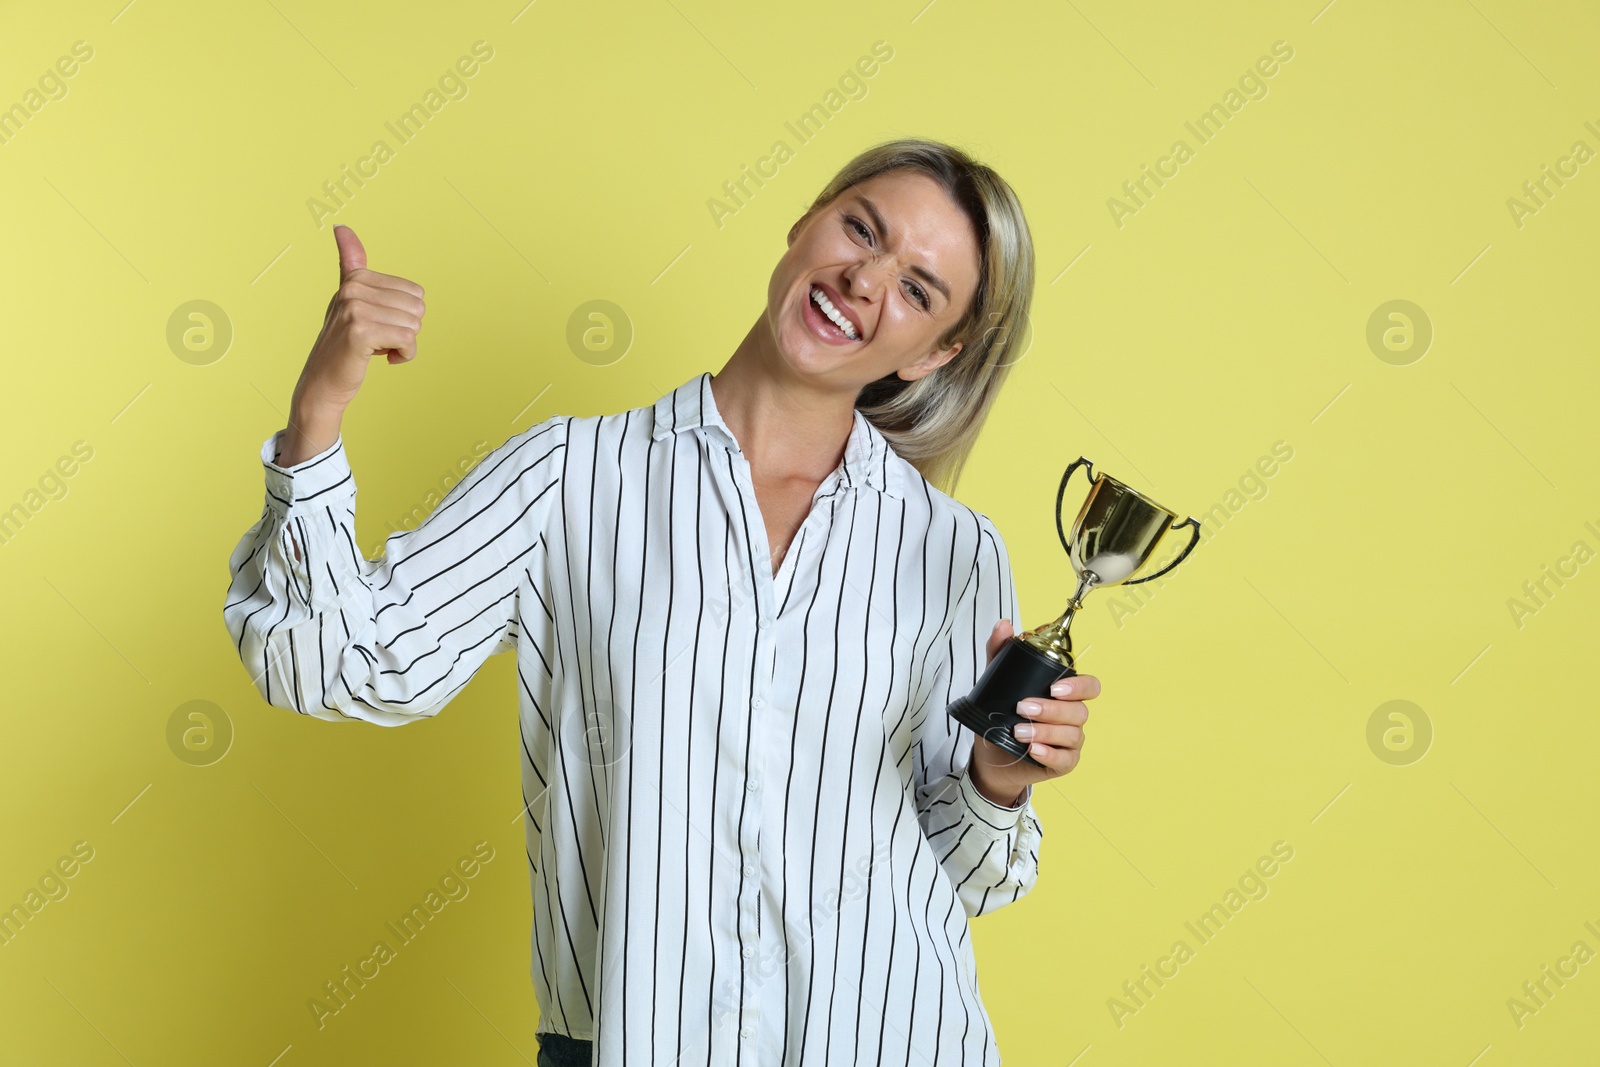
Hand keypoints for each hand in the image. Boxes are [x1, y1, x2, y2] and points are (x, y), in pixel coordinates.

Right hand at [293, 224, 426, 408]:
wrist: (324, 383)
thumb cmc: (344, 343)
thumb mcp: (349, 300)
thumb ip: (350, 263)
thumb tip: (340, 225)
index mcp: (356, 278)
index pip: (415, 292)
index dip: (405, 314)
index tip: (378, 323)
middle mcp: (353, 288)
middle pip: (418, 307)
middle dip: (406, 329)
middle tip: (379, 339)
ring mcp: (355, 308)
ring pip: (414, 324)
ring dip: (403, 344)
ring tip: (377, 348)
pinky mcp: (360, 331)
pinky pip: (408, 340)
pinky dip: (403, 355)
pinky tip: (383, 358)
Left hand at [967, 618, 1098, 805]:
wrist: (989, 753)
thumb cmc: (1001, 715)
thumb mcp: (996, 682)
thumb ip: (1000, 653)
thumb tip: (1004, 624)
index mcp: (1065, 695)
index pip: (1089, 686)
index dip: (1078, 687)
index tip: (1054, 688)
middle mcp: (1073, 717)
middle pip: (1079, 711)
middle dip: (1051, 710)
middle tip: (1023, 708)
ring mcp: (1070, 742)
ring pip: (1072, 735)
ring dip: (1045, 732)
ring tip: (1018, 731)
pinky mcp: (1063, 763)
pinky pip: (1065, 760)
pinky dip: (1049, 754)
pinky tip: (1033, 750)